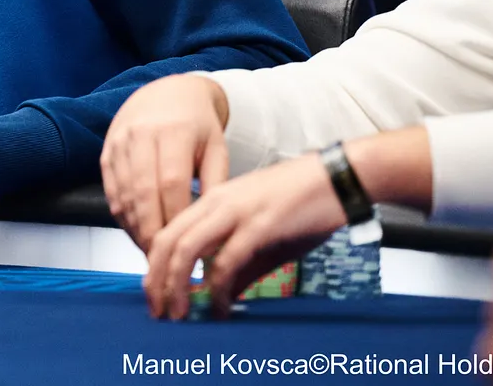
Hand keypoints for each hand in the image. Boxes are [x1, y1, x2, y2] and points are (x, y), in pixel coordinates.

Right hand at [101, 74, 229, 250]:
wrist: (166, 92)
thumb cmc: (198, 125)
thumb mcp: (217, 148)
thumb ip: (216, 185)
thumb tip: (215, 228)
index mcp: (174, 131)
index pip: (172, 182)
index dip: (177, 218)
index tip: (188, 245)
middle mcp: (141, 134)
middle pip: (143, 192)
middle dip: (153, 231)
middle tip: (165, 260)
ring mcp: (119, 142)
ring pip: (123, 195)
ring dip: (136, 229)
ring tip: (152, 253)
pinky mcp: (106, 151)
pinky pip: (111, 191)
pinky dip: (122, 217)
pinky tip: (137, 233)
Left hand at [144, 154, 344, 319]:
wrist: (337, 178)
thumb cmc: (302, 206)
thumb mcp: (262, 237)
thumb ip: (240, 267)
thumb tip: (222, 297)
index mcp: (212, 200)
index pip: (168, 232)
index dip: (155, 266)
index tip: (155, 294)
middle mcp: (215, 202)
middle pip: (167, 242)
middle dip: (155, 280)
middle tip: (157, 311)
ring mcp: (235, 212)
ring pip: (186, 249)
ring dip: (177, 286)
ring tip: (179, 314)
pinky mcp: (258, 225)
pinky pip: (226, 261)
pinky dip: (217, 289)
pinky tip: (220, 308)